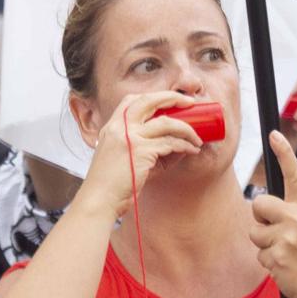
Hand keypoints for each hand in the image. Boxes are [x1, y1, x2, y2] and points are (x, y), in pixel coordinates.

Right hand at [75, 92, 206, 218]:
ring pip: (166, 123)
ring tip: (197, 138)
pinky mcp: (140, 152)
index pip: (132, 100)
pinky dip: (185, 145)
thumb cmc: (113, 184)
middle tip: (190, 103)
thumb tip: (180, 144)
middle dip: (174, 97)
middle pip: (150, 100)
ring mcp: (129, 138)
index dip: (154, 96)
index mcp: (111, 127)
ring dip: (186, 129)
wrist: (99, 200)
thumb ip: (148, 148)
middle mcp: (119, 127)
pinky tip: (192, 150)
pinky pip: (170, 143)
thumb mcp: (125, 159)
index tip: (171, 100)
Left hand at [249, 132, 296, 297]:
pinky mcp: (276, 256)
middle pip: (259, 204)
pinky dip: (269, 262)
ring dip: (264, 244)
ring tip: (286, 255)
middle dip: (260, 218)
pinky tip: (286, 268)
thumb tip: (266, 209)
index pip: (296, 175)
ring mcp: (286, 237)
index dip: (284, 154)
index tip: (273, 135)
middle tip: (275, 232)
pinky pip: (259, 254)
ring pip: (254, 232)